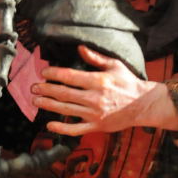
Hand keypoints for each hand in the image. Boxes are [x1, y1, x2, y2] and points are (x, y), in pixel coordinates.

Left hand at [31, 45, 177, 135]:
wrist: (143, 104)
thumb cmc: (129, 83)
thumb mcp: (115, 65)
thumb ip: (96, 58)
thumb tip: (80, 48)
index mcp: (98, 81)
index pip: (70, 76)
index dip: (54, 74)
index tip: (44, 72)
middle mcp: (94, 98)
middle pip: (63, 93)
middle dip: (46, 90)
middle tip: (34, 88)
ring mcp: (95, 114)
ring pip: (66, 110)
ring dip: (48, 105)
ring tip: (36, 101)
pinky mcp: (97, 126)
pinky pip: (75, 129)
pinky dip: (61, 128)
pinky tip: (49, 125)